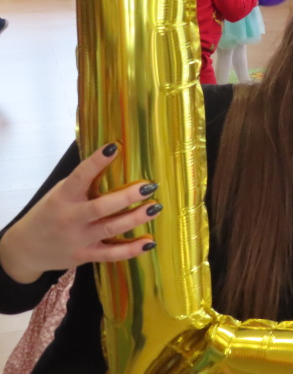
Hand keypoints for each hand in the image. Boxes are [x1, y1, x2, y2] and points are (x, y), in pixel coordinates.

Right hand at [0, 143, 160, 283]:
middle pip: (100, 207)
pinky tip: (149, 242)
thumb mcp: (59, 194)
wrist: (26, 248)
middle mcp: (71, 218)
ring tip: (155, 207)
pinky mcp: (85, 255)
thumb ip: (82, 183)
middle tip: (149, 186)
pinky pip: (112, 254)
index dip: (96, 162)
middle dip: (126, 196)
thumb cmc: (49, 213)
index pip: (80, 176)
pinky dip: (132, 250)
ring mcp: (78, 239)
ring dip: (136, 218)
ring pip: (110, 228)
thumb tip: (112, 160)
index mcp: (63, 197)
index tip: (114, 147)